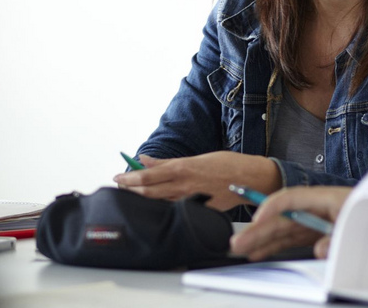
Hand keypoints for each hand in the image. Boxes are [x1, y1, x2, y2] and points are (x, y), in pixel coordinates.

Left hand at [112, 151, 279, 210]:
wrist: (249, 178)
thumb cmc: (225, 164)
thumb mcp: (195, 158)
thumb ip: (168, 162)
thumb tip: (145, 159)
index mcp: (181, 168)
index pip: (147, 175)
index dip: (129, 177)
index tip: (118, 177)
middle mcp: (183, 184)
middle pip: (148, 190)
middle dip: (130, 189)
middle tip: (119, 187)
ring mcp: (190, 199)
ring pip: (158, 201)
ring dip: (142, 198)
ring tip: (130, 195)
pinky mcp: (199, 209)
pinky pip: (175, 209)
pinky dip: (161, 207)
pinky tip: (154, 206)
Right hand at [230, 187, 350, 260]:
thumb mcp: (358, 224)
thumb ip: (338, 238)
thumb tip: (320, 249)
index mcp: (326, 199)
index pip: (291, 199)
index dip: (271, 208)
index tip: (257, 220)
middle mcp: (315, 209)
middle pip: (281, 218)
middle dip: (258, 230)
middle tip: (238, 243)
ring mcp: (314, 221)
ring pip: (282, 230)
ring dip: (261, 240)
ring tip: (241, 249)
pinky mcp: (316, 232)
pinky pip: (290, 239)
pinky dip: (274, 246)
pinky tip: (259, 252)